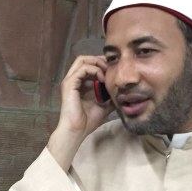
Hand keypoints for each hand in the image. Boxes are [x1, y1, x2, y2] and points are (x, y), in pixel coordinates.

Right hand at [47, 55, 113, 169]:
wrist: (77, 131)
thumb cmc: (87, 122)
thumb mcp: (103, 106)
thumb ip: (110, 97)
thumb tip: (122, 93)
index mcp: (79, 85)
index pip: (89, 66)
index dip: (101, 64)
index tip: (113, 69)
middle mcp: (73, 80)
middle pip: (85, 59)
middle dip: (99, 60)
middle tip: (111, 67)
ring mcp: (70, 81)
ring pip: (82, 60)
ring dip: (97, 63)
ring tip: (106, 71)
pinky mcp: (69, 84)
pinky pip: (82, 69)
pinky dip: (94, 70)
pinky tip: (102, 78)